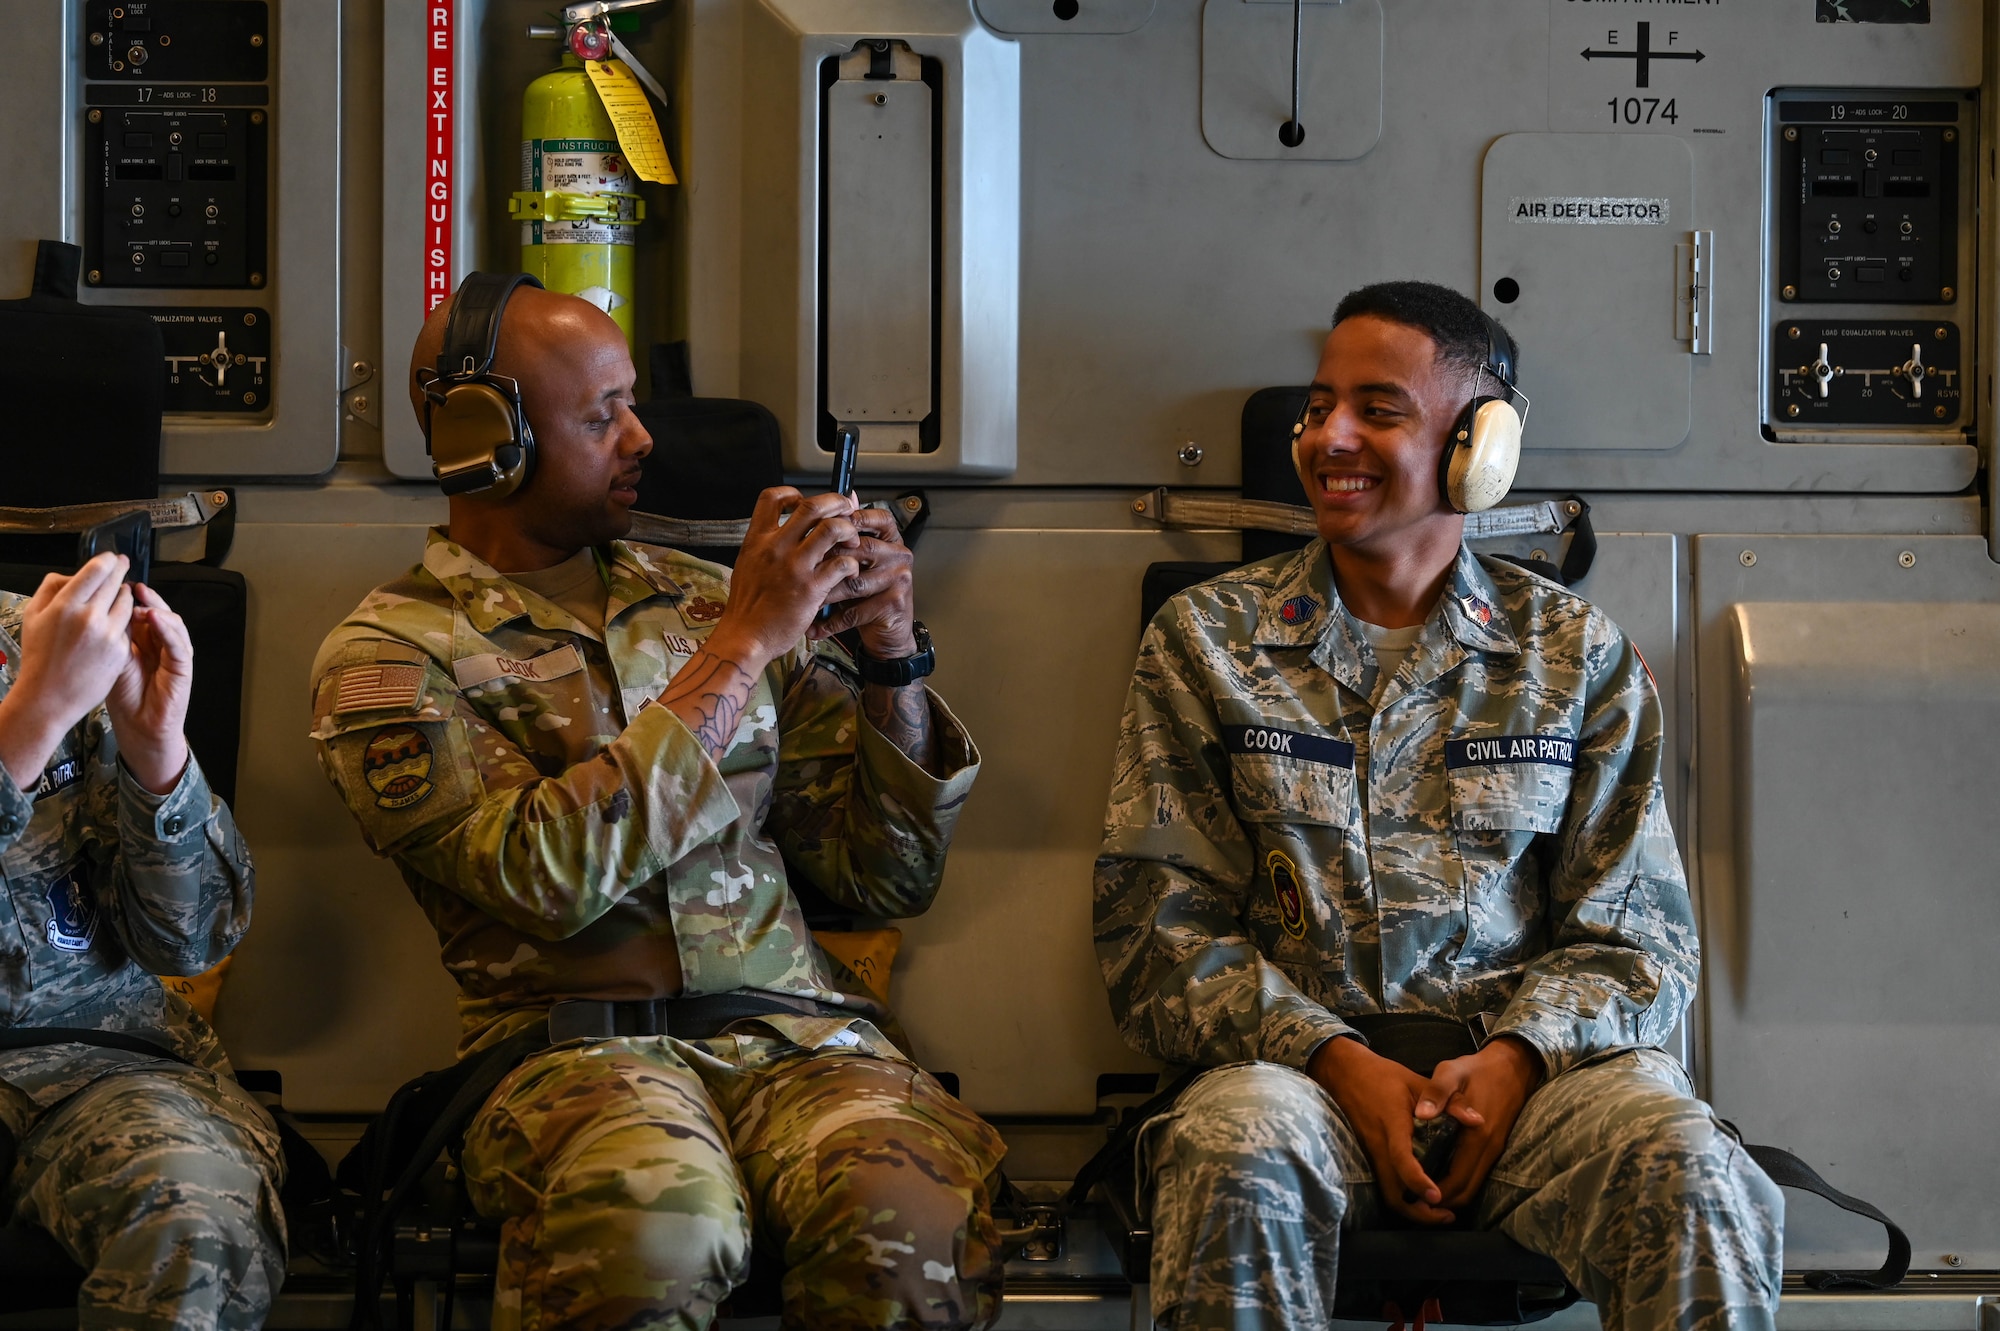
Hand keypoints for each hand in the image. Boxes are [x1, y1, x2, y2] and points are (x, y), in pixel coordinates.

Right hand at [0, 556, 136, 788]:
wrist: (48, 697)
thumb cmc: (39, 656)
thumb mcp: (33, 615)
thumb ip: (51, 588)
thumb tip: (74, 574)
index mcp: (65, 605)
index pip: (97, 570)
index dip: (108, 561)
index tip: (111, 559)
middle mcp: (89, 617)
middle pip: (116, 582)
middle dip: (120, 572)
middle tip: (123, 565)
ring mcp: (108, 634)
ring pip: (127, 602)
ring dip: (124, 596)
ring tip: (117, 595)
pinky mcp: (121, 650)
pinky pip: (127, 626)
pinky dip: (122, 621)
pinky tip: (114, 623)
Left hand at [104, 583, 192, 794]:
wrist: (139, 728)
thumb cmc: (125, 698)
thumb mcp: (111, 660)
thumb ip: (113, 637)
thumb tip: (101, 609)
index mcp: (144, 641)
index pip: (140, 612)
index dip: (129, 597)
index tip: (114, 583)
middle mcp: (162, 644)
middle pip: (159, 612)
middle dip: (146, 597)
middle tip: (131, 585)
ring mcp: (175, 655)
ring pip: (173, 624)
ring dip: (158, 610)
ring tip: (141, 602)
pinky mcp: (183, 668)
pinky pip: (179, 644)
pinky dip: (168, 629)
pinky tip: (155, 619)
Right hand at [709, 487, 863, 669]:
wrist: (745, 638)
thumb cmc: (746, 608)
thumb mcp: (746, 566)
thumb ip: (764, 547)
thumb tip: (783, 533)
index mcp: (757, 540)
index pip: (772, 497)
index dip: (793, 493)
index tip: (805, 502)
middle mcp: (776, 547)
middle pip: (812, 506)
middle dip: (836, 502)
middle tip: (848, 510)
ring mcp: (795, 566)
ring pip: (832, 529)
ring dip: (849, 530)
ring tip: (853, 541)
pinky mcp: (812, 588)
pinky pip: (842, 563)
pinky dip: (851, 563)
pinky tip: (850, 570)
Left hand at [810, 506, 917, 659]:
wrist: (889, 631)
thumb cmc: (869, 594)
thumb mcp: (858, 562)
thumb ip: (845, 536)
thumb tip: (832, 503)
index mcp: (892, 540)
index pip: (878, 518)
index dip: (853, 519)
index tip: (826, 524)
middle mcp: (899, 555)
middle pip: (861, 548)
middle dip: (828, 559)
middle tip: (803, 567)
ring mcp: (899, 579)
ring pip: (854, 582)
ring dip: (826, 594)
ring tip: (805, 599)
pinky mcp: (893, 604)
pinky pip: (855, 611)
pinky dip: (831, 621)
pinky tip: (815, 625)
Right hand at [1309, 1034, 1458, 1224]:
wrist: (1343, 1072)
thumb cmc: (1382, 1075)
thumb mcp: (1418, 1081)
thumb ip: (1449, 1102)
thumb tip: (1479, 1121)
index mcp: (1392, 1124)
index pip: (1401, 1159)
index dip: (1417, 1181)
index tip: (1437, 1196)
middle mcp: (1377, 1144)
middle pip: (1391, 1192)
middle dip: (1418, 1212)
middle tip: (1446, 1215)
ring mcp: (1369, 1153)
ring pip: (1387, 1192)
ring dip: (1411, 1208)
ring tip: (1437, 1210)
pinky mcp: (1367, 1156)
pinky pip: (1384, 1183)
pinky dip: (1402, 1195)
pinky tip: (1420, 1194)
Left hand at [1422, 1036, 1543, 1210]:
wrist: (1512, 1066)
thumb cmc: (1476, 1069)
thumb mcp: (1451, 1072)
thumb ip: (1436, 1093)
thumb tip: (1420, 1115)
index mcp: (1476, 1137)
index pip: (1456, 1181)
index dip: (1435, 1194)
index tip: (1411, 1198)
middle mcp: (1489, 1150)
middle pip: (1466, 1192)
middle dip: (1441, 1201)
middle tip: (1414, 1201)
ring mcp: (1495, 1150)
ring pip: (1473, 1186)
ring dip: (1451, 1194)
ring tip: (1423, 1192)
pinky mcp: (1496, 1147)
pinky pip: (1477, 1175)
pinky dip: (1460, 1182)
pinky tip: (1440, 1174)